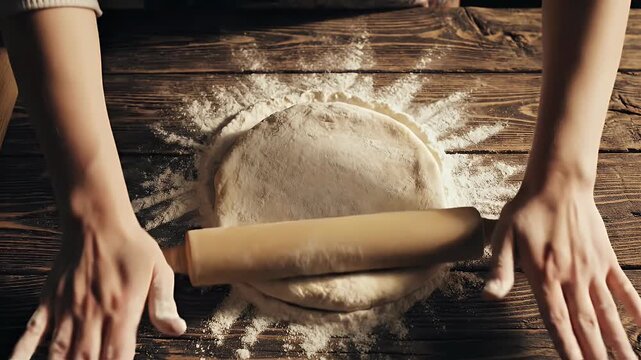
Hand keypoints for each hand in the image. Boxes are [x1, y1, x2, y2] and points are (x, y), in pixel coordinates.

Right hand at [11, 218, 185, 358]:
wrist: (98, 221)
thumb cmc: (131, 246)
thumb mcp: (159, 272)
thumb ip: (164, 304)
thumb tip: (177, 330)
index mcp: (122, 311)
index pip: (118, 357)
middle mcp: (92, 315)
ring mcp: (68, 310)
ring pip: (60, 352)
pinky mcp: (50, 301)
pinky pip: (32, 332)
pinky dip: (23, 351)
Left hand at [484, 179, 640, 358]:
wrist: (558, 184)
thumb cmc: (526, 212)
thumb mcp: (503, 239)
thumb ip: (500, 270)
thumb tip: (489, 297)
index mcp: (544, 277)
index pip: (557, 321)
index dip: (567, 349)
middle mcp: (571, 278)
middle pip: (586, 324)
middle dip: (596, 354)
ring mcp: (592, 270)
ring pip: (608, 313)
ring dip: (618, 341)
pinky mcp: (605, 259)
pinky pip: (624, 288)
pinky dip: (636, 308)